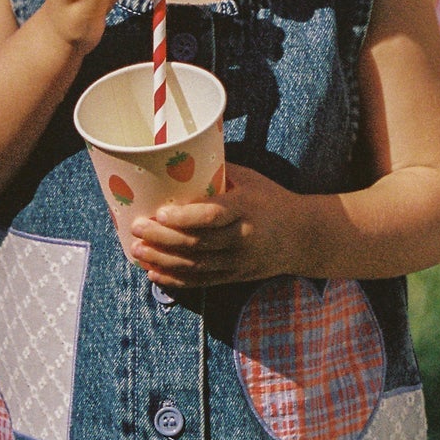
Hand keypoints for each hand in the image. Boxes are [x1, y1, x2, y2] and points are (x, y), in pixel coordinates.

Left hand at [131, 164, 301, 288]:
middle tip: (136, 229)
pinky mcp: (236, 277)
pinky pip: (202, 282)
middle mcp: (243, 238)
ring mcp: (239, 262)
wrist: (302, 236)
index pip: (212, 215)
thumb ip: (217, 172)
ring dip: (163, 260)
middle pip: (198, 243)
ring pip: (195, 266)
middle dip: (162, 239)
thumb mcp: (250, 180)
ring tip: (137, 251)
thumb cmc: (270, 199)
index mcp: (246, 209)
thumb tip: (178, 157)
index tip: (159, 212)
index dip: (184, 217)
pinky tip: (154, 274)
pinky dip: (176, 280)